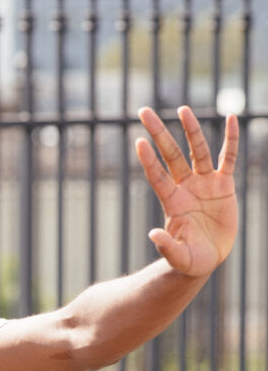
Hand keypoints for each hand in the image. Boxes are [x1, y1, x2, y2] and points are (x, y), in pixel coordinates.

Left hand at [136, 105, 237, 277]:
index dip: (149, 160)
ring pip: (198, 151)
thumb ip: (167, 247)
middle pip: (172, 155)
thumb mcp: (180, 258)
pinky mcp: (224, 185)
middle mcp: (185, 187)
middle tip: (143, 111)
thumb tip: (152, 234)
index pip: (158, 176)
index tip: (139, 142)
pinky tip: (231, 118)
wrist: (208, 258)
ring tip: (182, 109)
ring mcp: (204, 184)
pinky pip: (228, 158)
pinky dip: (231, 140)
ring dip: (191, 130)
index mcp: (172, 202)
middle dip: (159, 133)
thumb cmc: (190, 261)